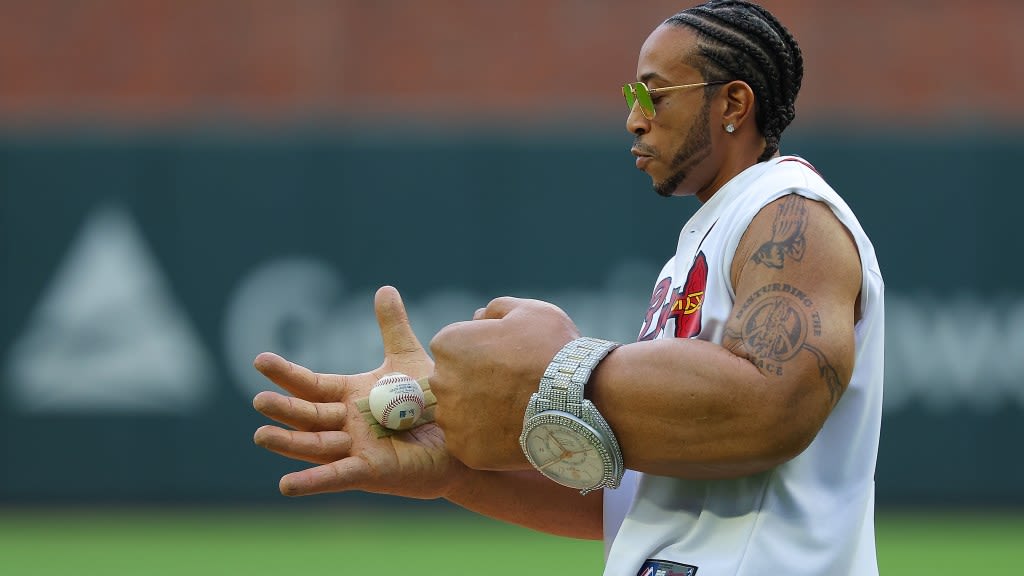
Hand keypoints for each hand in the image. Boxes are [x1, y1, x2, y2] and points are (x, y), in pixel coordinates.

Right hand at [252, 286, 465, 498]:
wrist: (460, 441)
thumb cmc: (430, 404)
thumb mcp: (408, 359)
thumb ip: (392, 327)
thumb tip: (384, 288)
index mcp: (349, 396)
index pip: (312, 384)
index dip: (287, 374)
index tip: (260, 360)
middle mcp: (346, 424)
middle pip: (308, 416)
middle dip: (283, 408)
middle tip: (258, 400)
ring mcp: (355, 449)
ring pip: (315, 446)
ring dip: (288, 443)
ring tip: (261, 436)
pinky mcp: (370, 471)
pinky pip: (338, 477)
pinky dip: (313, 481)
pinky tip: (286, 485)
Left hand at [428, 296, 579, 470]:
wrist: (577, 400)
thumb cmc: (553, 349)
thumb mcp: (528, 311)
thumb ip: (496, 309)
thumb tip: (479, 317)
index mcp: (450, 344)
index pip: (452, 348)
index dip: (479, 352)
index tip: (504, 359)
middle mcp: (441, 381)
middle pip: (451, 381)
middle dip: (474, 382)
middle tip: (510, 386)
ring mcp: (452, 419)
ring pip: (458, 414)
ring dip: (477, 412)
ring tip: (513, 410)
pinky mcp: (465, 450)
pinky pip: (470, 442)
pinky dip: (487, 439)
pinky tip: (512, 430)